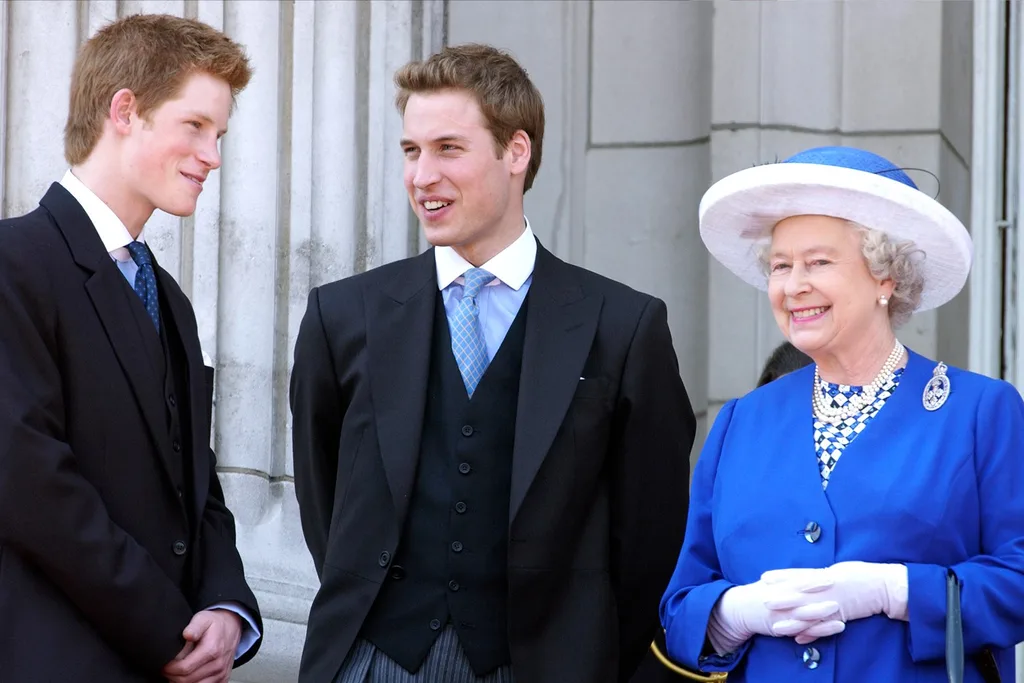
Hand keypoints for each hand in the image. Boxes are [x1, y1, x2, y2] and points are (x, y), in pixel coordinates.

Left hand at [162, 610, 241, 682]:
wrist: (231, 628)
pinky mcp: (223, 679)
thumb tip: (187, 634)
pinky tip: (189, 675)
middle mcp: (218, 664)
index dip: (170, 669)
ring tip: (177, 672)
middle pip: (187, 680)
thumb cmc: (215, 624)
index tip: (164, 665)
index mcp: (212, 650)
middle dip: (173, 676)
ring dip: (182, 681)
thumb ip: (194, 626)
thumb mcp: (203, 618)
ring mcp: (221, 674)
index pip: (184, 668)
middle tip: (168, 669)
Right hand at [707, 574, 845, 654]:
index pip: (798, 580)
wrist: (739, 610)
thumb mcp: (771, 585)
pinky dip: (820, 629)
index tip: (829, 572)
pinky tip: (835, 627)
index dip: (813, 576)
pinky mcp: (782, 627)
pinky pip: (803, 629)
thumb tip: (808, 574)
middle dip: (819, 589)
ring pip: (804, 612)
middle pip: (802, 593)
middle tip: (837, 584)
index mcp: (779, 586)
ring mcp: (782, 613)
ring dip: (821, 610)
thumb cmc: (757, 595)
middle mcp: (781, 598)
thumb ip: (787, 580)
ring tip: (838, 607)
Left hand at [762, 561, 908, 643]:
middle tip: (763, 601)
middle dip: (780, 599)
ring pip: (809, 613)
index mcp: (824, 574)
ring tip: (776, 626)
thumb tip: (803, 577)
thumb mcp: (837, 570)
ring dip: (792, 620)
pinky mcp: (842, 616)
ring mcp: (834, 603)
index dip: (781, 576)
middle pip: (799, 594)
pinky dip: (811, 633)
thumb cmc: (860, 575)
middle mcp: (826, 588)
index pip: (798, 575)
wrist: (884, 586)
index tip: (764, 577)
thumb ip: (819, 575)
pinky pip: (824, 626)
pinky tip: (799, 639)